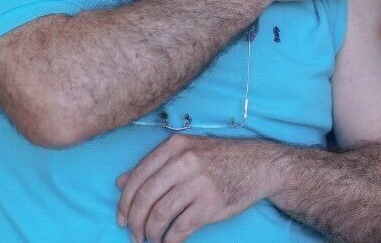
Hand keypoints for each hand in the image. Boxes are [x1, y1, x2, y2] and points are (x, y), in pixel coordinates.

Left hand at [116, 135, 280, 242]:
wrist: (259, 165)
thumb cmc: (220, 159)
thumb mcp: (186, 152)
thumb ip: (154, 166)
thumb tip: (120, 182)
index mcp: (175, 146)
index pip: (137, 177)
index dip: (125, 203)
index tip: (122, 219)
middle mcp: (185, 161)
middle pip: (145, 198)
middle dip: (135, 222)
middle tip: (134, 235)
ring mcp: (199, 182)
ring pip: (160, 215)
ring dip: (151, 233)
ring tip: (151, 239)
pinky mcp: (211, 203)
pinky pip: (180, 228)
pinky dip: (170, 241)